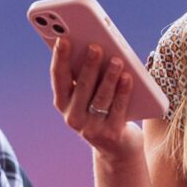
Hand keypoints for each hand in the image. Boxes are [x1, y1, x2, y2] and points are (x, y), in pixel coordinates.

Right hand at [50, 38, 141, 160]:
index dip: (60, 58)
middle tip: (96, 47)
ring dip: (109, 77)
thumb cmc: (103, 109)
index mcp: (64, 103)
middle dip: (89, 66)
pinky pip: (118, 109)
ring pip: (101, 97)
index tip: (63, 39)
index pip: (59, 78)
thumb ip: (88, 74)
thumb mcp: (90, 94)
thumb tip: (95, 46)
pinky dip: (123, 92)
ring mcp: (91, 128)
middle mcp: (73, 117)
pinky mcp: (110, 134)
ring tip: (117, 60)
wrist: (117, 147)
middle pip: (82, 87)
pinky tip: (128, 78)